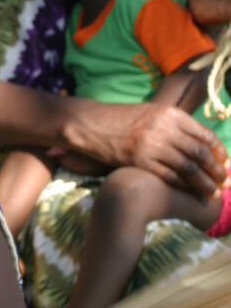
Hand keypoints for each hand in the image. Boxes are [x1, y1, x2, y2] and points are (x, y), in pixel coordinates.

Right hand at [75, 99, 225, 196]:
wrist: (91, 124)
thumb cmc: (121, 119)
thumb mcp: (151, 113)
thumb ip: (174, 124)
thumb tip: (198, 141)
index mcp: (170, 113)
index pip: (204, 134)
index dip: (219, 152)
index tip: (225, 163)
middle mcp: (164, 128)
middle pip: (200, 152)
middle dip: (216, 170)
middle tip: (224, 183)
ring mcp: (151, 144)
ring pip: (188, 168)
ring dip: (204, 183)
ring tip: (212, 193)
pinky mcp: (139, 160)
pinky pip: (169, 176)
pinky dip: (182, 186)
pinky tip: (189, 192)